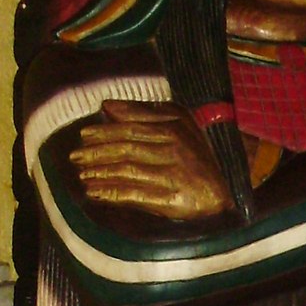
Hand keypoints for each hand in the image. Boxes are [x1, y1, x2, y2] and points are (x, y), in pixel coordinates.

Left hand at [68, 100, 233, 219]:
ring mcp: (175, 174)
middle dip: (96, 153)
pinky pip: (136, 195)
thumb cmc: (200, 156)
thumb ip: (143, 113)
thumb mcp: (178, 125)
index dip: (103, 132)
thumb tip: (107, 106)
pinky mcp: (175, 199)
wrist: (229, 190)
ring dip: (100, 173)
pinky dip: (112, 194)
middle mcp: (174, 147)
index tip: (83, 137)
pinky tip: (94, 194)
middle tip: (75, 158)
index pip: (130, 128)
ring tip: (82, 175)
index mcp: (174, 126)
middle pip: (126, 148)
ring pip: (128, 170)